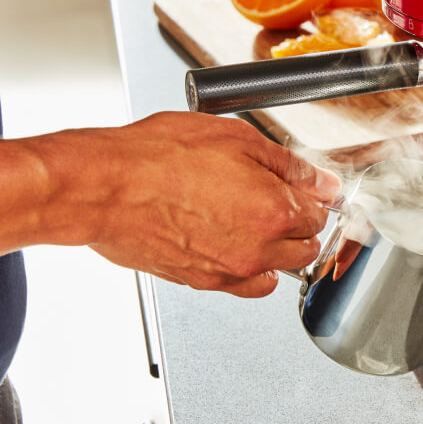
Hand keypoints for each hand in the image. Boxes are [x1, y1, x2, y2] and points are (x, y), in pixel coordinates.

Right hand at [0, 112, 340, 295]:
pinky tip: (232, 244)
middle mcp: (256, 249)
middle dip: (299, 224)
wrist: (103, 188)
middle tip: (280, 200)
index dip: (313, 196)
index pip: (319, 213)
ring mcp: (229, 271)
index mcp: (273, 211)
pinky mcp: (200, 282)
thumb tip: (320, 180)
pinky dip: (246, 269)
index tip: (304, 187)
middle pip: (305, 248)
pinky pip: (242, 285)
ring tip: (254, 222)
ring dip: (276, 250)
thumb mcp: (233, 137)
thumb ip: (286, 163)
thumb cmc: (155, 157)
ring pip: (276, 271)